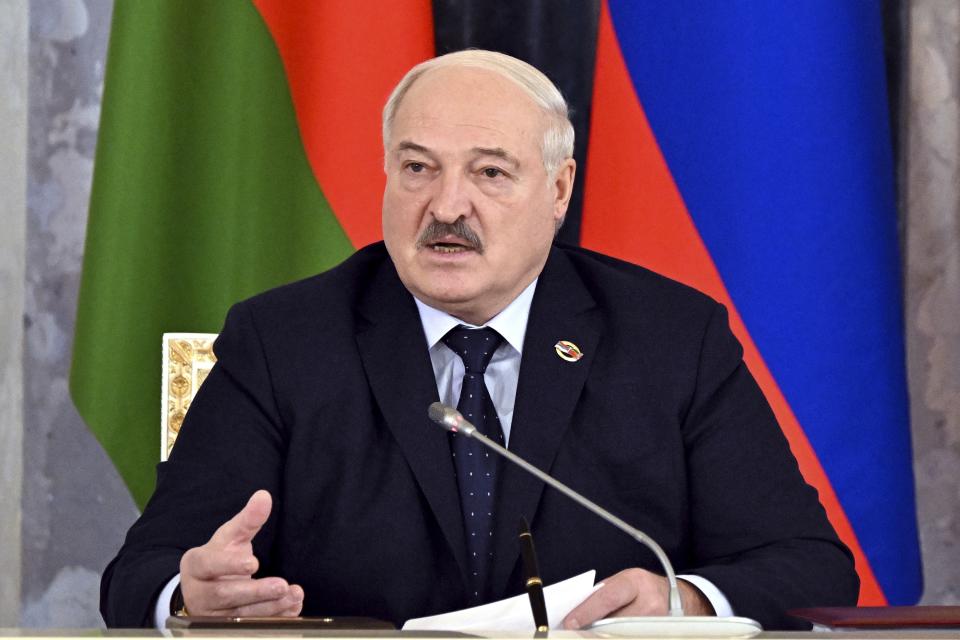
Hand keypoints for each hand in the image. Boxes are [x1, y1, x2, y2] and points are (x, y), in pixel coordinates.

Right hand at [179, 490, 303, 616]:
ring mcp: (210, 615)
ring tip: (293, 595)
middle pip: (225, 595)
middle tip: (282, 585)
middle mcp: (199, 593)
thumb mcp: (230, 537)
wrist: (204, 588)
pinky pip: (249, 627)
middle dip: (256, 592)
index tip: (254, 562)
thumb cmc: (220, 558)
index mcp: (196, 565)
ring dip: (270, 608)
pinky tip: (293, 609)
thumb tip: (264, 496)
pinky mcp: (224, 629)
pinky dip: (273, 619)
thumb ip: (247, 520)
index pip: (209, 565)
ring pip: (239, 615)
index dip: (230, 565)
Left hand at [562, 568, 713, 628]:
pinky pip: (632, 638)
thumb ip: (604, 595)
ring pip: (623, 636)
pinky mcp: (659, 635)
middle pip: (615, 622)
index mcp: (636, 582)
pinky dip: (618, 638)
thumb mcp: (624, 582)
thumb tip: (578, 611)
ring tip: (592, 633)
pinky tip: (610, 636)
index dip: (587, 611)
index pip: (607, 597)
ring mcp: (657, 623)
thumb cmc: (644, 589)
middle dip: (593, 629)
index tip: (571, 622)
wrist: (679, 598)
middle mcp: (649, 602)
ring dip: (606, 636)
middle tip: (577, 632)